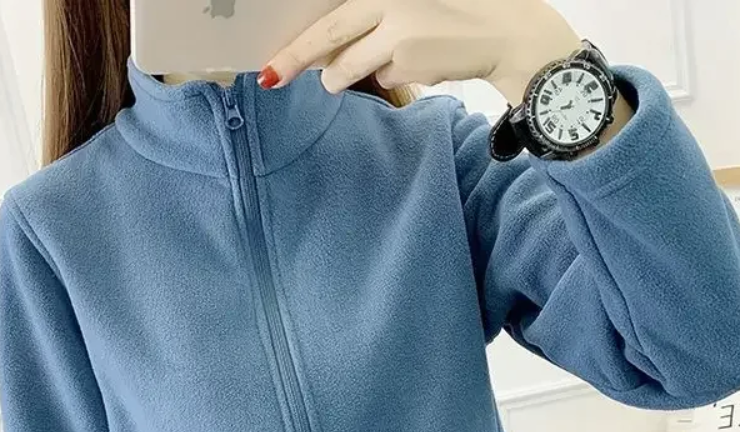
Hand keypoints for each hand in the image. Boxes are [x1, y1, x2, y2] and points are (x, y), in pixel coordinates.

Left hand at [259, 0, 581, 106]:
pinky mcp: (407, 60)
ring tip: (372, 67)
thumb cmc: (457, 15)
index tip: (273, 52)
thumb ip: (373, 17)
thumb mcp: (411, 5)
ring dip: (346, 74)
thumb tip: (329, 46)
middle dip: (296, 60)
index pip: (332, 11)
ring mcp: (395, 30)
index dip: (300, 33)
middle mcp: (385, 1)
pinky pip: (382, 77)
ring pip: (349, 65)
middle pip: (327, 35)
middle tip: (272, 77)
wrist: (506, 33)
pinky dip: (390, 76)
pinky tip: (417, 62)